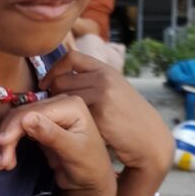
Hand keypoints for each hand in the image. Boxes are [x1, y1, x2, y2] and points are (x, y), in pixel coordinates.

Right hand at [0, 94, 115, 195]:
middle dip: (7, 137)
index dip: (14, 127)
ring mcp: (49, 113)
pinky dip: (9, 143)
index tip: (1, 146)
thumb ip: (52, 135)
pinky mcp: (41, 124)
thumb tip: (27, 118)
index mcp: (71, 104)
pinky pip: (19, 129)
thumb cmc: (89, 166)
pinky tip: (8, 160)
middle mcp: (59, 103)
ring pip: (16, 122)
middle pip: (22, 114)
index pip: (34, 111)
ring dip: (5, 142)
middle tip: (0, 163)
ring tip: (2, 164)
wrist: (91, 181)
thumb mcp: (73, 152)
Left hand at [40, 51, 174, 173]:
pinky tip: (71, 130)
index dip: (53, 69)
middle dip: (52, 95)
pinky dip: (67, 122)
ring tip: (61, 121)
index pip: (71, 56)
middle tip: (54, 110)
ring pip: (63, 98)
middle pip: (61, 80)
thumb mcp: (115, 91)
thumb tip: (63, 79)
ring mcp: (102, 95)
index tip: (44, 85)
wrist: (149, 138)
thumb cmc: (130, 119)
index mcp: (106, 70)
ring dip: (58, 110)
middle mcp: (104, 78)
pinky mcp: (100, 114)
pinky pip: (72, 115)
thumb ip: (94, 82)